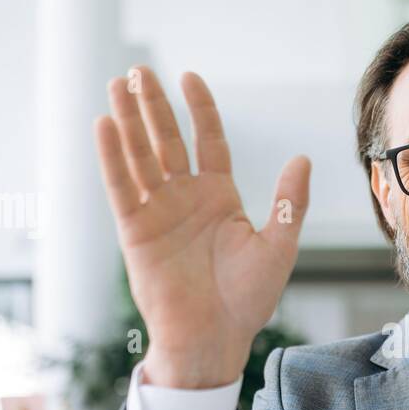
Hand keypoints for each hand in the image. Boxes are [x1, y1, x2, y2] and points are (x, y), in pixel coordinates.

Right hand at [93, 66, 309, 387]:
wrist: (214, 338)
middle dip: (154, 106)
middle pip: (166, 140)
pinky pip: (121, 186)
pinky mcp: (135, 230)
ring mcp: (158, 212)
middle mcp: (185, 198)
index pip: (207, 141)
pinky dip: (112, 157)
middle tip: (140, 71)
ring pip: (140, 156)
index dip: (200, 109)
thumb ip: (288, 203)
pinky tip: (105, 125)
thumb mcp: (278, 247)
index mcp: (220, 197)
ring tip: (118, 84)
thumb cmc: (248, 300)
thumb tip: (303, 159)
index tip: (190, 77)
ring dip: (128, 121)